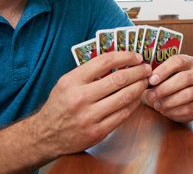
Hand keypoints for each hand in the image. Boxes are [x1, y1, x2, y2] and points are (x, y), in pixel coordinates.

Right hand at [30, 52, 150, 156]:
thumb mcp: (67, 82)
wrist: (45, 136)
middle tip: (147, 69)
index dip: (126, 56)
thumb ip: (90, 71)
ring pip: (125, 97)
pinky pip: (123, 114)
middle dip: (138, 72)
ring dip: (140, 86)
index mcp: (72, 81)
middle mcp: (80, 98)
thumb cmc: (61, 104)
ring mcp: (89, 117)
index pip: (105, 61)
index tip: (137, 57)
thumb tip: (121, 59)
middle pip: (119, 79)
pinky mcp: (98, 132)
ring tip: (145, 81)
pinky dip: (135, 103)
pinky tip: (138, 97)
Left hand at [142, 54, 192, 122]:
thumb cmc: (168, 85)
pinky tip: (166, 111)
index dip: (164, 70)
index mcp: (189, 62)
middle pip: (184, 78)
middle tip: (151, 96)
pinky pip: (190, 108)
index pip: (178, 61)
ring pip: (188, 94)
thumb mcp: (161, 77)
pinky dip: (175, 112)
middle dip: (165, 88)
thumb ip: (153, 77)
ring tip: (157, 105)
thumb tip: (143, 79)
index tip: (151, 80)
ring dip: (170, 101)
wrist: (180, 101)